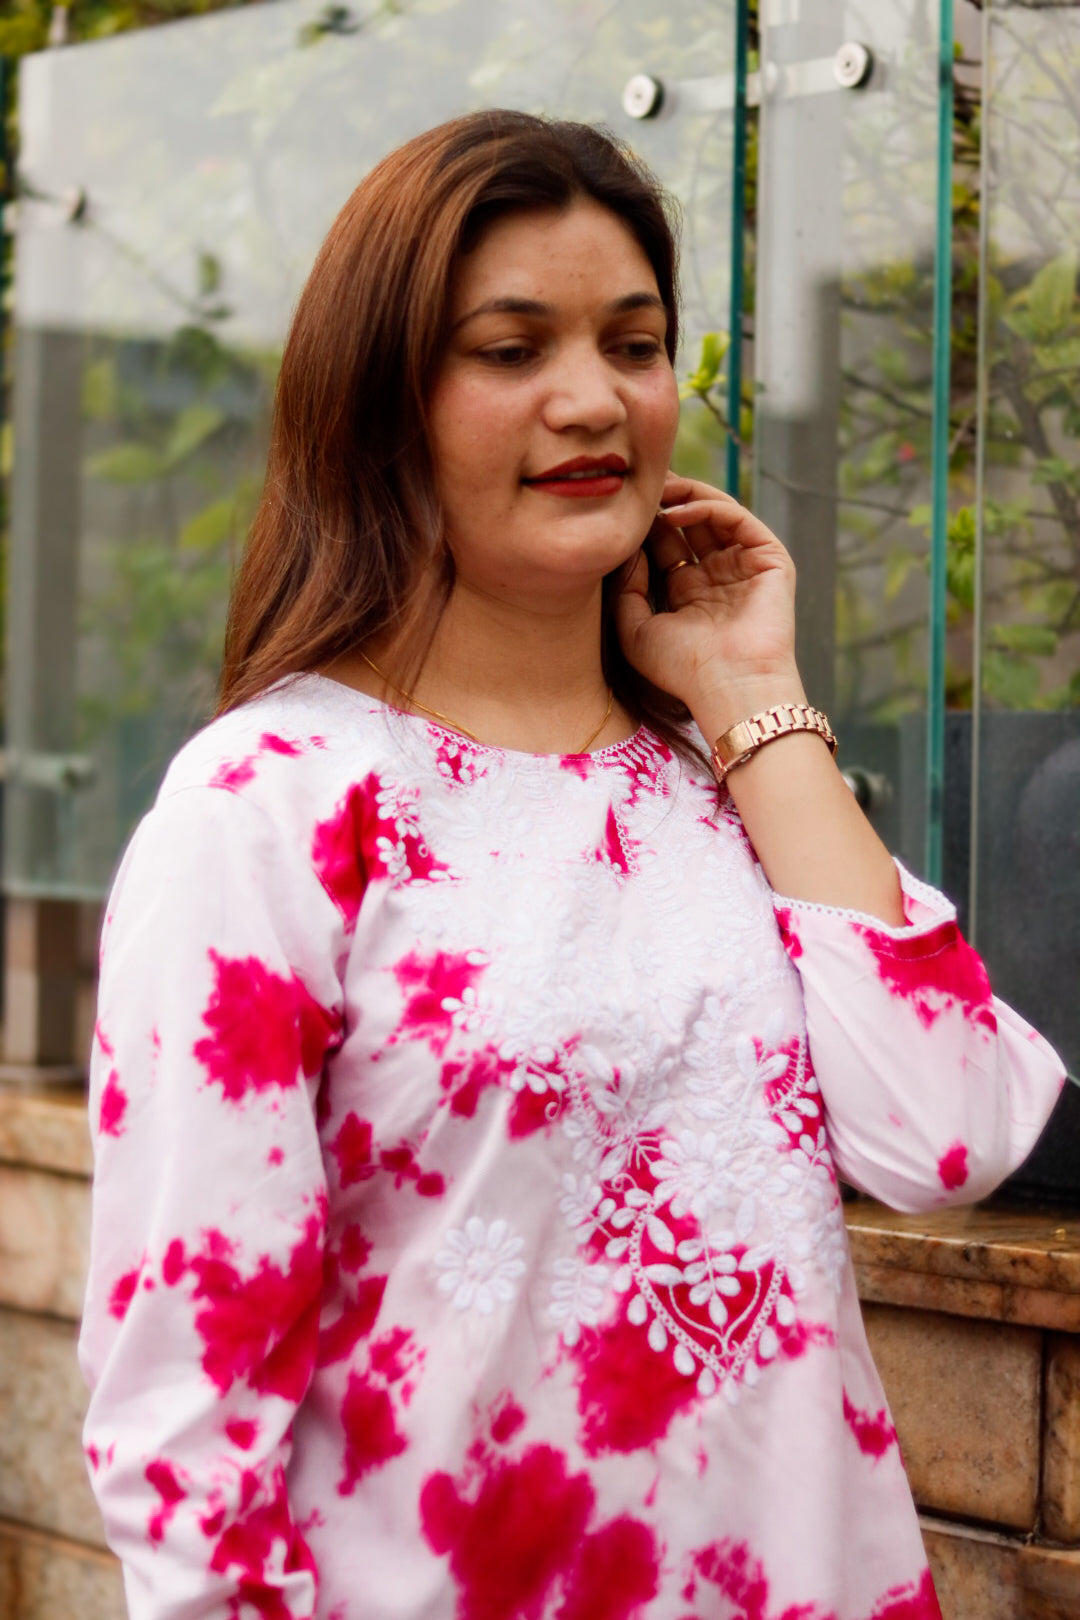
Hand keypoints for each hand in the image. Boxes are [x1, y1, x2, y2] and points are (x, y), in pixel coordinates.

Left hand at [614, 472, 802, 723]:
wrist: (729, 686)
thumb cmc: (682, 669)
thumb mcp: (636, 630)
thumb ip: (626, 589)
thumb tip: (628, 547)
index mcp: (690, 593)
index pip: (667, 545)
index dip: (645, 523)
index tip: (620, 506)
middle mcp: (718, 577)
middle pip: (690, 525)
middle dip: (664, 501)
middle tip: (637, 484)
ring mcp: (745, 566)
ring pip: (715, 515)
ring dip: (684, 496)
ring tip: (655, 489)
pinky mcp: (770, 560)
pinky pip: (737, 520)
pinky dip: (708, 508)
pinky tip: (677, 511)